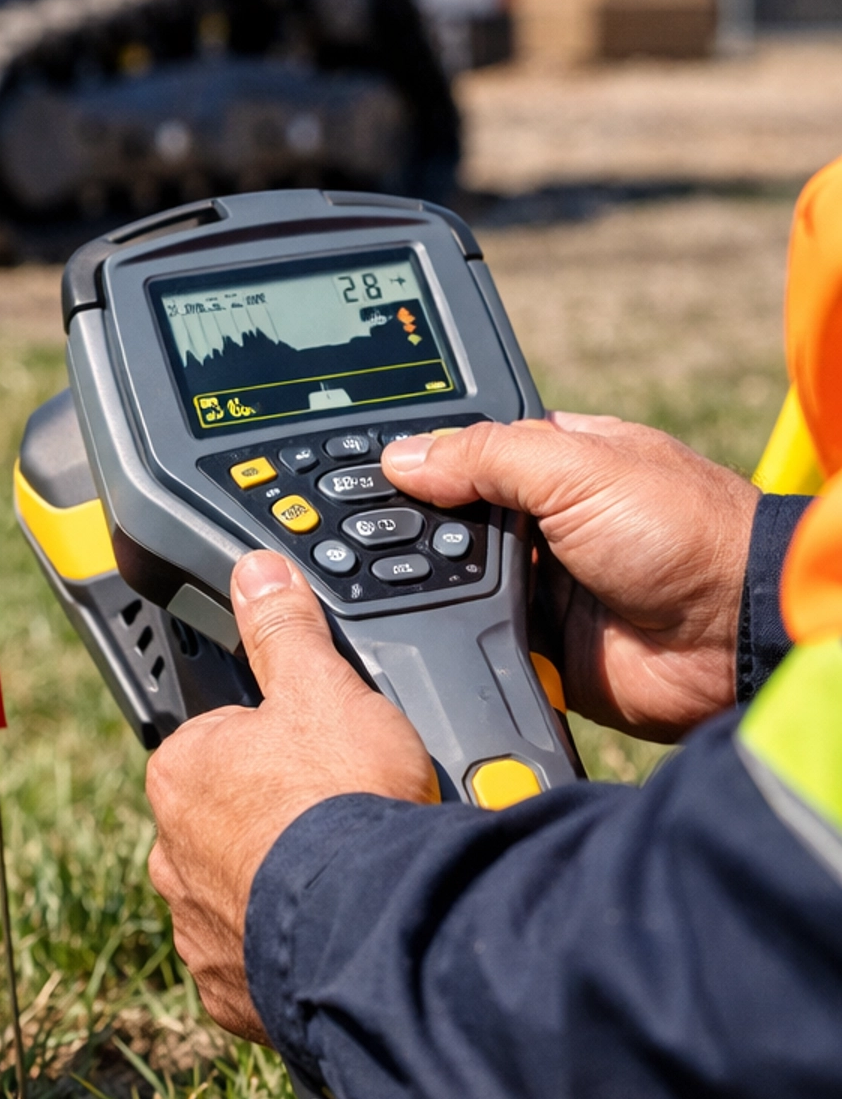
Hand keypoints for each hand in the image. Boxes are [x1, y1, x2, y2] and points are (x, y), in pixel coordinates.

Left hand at [145, 549, 436, 1041]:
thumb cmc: (345, 805)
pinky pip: (259, 967)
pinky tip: (339, 933)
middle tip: (341, 818)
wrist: (377, 926)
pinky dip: (293, 953)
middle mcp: (171, 856)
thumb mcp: (323, 688)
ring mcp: (198, 930)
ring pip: (240, 897)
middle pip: (225, 823)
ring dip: (281, 890)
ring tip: (347, 879)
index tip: (318, 758)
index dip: (274, 745)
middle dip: (274, 822)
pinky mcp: (232, 995)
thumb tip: (256, 574)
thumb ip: (285, 630)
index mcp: (182, 773)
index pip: (217, 744)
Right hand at [383, 414, 757, 740]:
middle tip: (362, 532)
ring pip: (454, 582)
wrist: (734, 638)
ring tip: (396, 580)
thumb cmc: (687, 532)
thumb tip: (402, 458)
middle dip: (417, 527)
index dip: (421, 459)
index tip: (363, 469)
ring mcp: (542, 587)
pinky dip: (456, 638)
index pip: (467, 451)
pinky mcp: (540, 647)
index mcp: (557, 462)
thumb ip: (486, 457)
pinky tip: (425, 628)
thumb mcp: (579, 468)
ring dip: (435, 585)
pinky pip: (476, 641)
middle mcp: (545, 523)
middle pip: (451, 519)